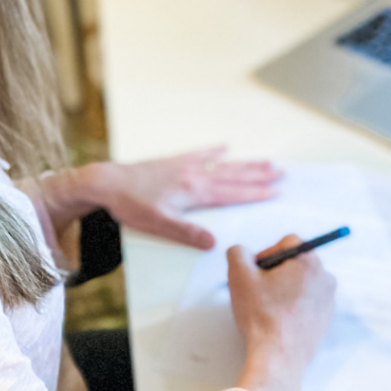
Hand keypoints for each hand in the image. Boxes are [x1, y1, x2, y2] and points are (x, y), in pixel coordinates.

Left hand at [80, 147, 281, 249]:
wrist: (108, 183)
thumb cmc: (131, 205)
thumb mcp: (159, 225)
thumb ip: (187, 234)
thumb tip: (214, 243)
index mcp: (193, 192)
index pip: (232, 193)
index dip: (255, 193)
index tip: (276, 191)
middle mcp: (193, 175)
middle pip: (233, 176)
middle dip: (259, 175)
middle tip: (282, 172)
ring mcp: (184, 166)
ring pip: (222, 165)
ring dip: (244, 164)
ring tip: (265, 161)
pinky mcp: (173, 162)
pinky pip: (199, 154)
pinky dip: (213, 151)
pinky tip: (224, 147)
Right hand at [227, 236, 335, 390]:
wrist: (279, 357)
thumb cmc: (261, 315)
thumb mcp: (239, 275)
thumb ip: (237, 252)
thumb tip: (242, 252)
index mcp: (309, 262)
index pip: (286, 243)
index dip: (266, 254)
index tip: (255, 273)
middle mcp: (325, 278)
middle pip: (295, 263)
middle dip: (275, 272)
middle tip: (258, 290)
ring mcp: (328, 301)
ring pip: (301, 284)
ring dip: (283, 290)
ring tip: (267, 307)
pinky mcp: (325, 321)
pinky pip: (306, 303)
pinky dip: (292, 307)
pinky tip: (276, 320)